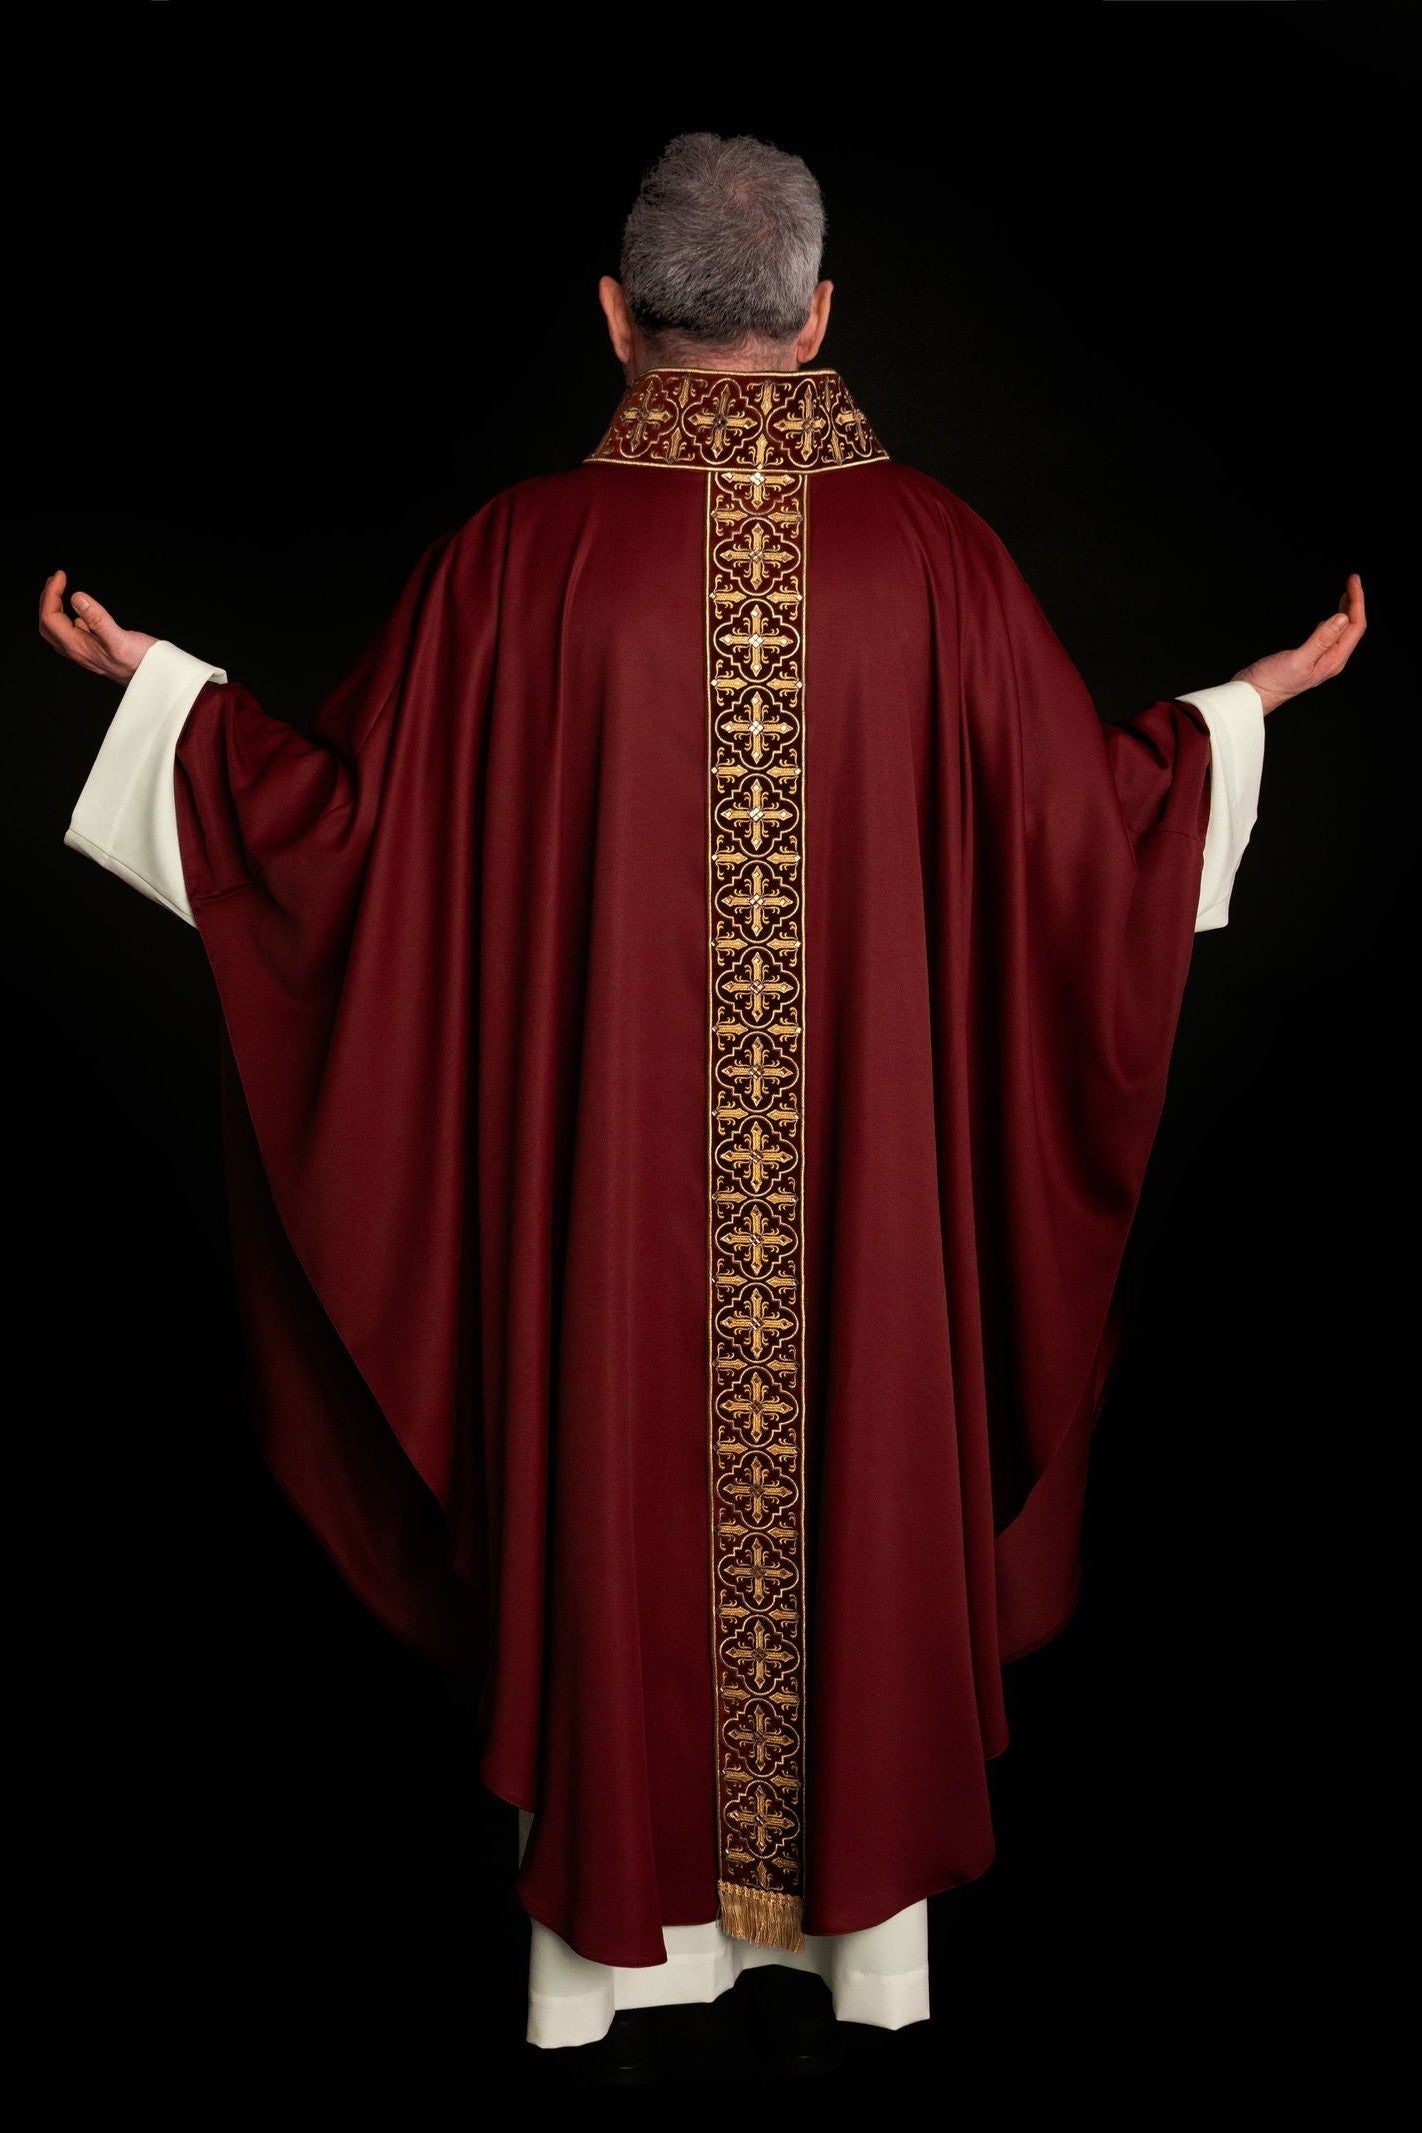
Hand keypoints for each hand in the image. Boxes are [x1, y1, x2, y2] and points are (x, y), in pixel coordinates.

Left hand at [38, 569, 155, 685]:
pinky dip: (67, 617)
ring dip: (54, 608)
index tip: (61, 576)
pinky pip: (71, 633)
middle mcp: (77, 651)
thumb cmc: (140, 663)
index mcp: (78, 647)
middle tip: (56, 580)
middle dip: (47, 599)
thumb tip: (77, 598)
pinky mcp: (93, 650)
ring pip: (56, 629)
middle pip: (47, 624)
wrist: (154, 680)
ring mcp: (84, 651)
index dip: (51, 594)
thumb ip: (97, 618)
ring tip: (60, 590)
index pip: (50, 617)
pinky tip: (77, 610)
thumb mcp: (120, 638)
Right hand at [1234, 573, 1365, 714]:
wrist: (1253, 696)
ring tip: (1347, 594)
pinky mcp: (1310, 658)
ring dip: (1346, 611)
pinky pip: (1329, 638)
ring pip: (1342, 632)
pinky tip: (1330, 618)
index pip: (1355, 627)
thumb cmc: (1272, 683)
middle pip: (1352, 628)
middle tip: (1352, 581)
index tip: (1353, 582)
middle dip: (1355, 603)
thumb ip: (1321, 639)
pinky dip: (1333, 622)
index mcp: (1332, 661)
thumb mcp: (1298, 659)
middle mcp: (1330, 661)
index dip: (1357, 602)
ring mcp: (1320, 660)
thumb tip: (1341, 619)